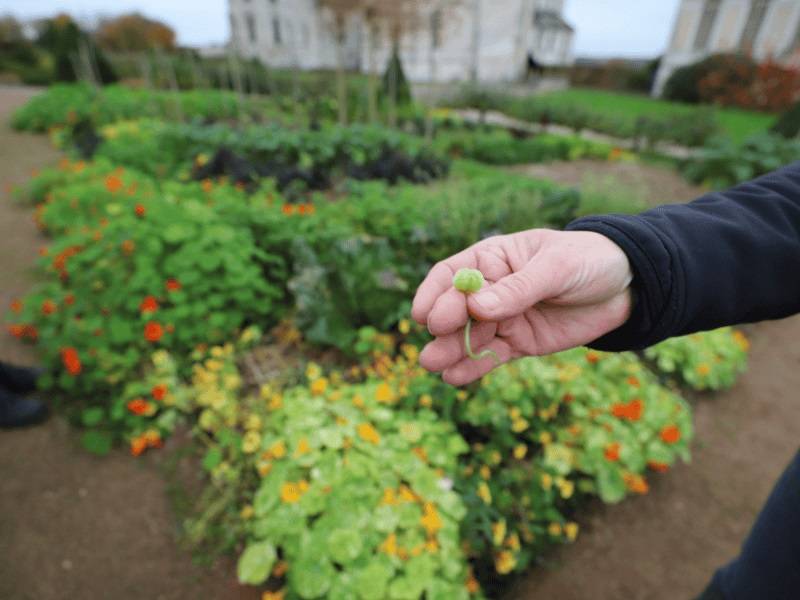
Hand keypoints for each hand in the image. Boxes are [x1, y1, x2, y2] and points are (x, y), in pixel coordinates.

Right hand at [411, 229, 633, 385]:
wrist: (627, 287)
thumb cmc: (588, 261)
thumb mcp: (556, 268)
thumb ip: (518, 289)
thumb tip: (477, 307)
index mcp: (493, 259)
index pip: (454, 275)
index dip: (436, 294)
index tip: (426, 315)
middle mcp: (491, 289)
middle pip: (457, 310)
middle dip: (443, 328)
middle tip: (432, 345)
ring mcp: (503, 318)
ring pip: (470, 336)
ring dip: (450, 351)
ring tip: (433, 365)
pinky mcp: (519, 343)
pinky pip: (491, 356)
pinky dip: (473, 368)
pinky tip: (454, 377)